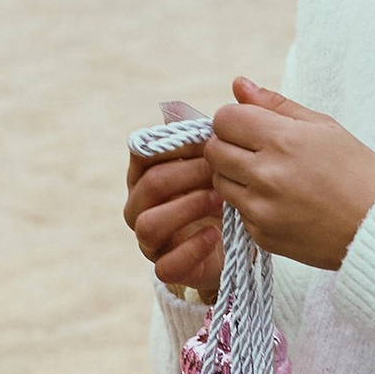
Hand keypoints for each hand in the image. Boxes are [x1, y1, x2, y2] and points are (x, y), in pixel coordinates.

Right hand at [127, 134, 222, 299]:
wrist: (235, 244)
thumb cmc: (219, 193)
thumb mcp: (215, 162)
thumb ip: (197, 133)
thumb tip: (173, 105)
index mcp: (145, 174)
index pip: (142, 151)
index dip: (175, 144)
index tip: (209, 140)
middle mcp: (140, 205)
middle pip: (150, 184)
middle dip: (188, 174)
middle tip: (222, 169)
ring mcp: (149, 239)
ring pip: (149, 223)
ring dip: (186, 208)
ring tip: (219, 199)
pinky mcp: (166, 268)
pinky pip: (165, 265)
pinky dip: (190, 249)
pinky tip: (214, 234)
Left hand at [208, 80, 374, 271]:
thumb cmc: (357, 172)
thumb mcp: (324, 127)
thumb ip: (275, 105)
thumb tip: (238, 85)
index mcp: (282, 140)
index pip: (224, 119)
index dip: (235, 119)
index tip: (251, 126)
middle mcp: (266, 174)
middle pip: (214, 150)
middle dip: (229, 144)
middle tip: (256, 150)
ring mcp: (261, 208)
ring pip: (219, 181)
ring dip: (235, 174)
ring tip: (269, 176)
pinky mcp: (261, 234)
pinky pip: (237, 211)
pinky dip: (250, 203)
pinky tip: (280, 201)